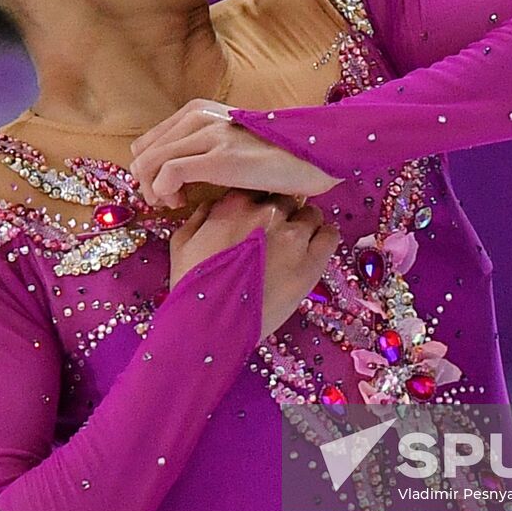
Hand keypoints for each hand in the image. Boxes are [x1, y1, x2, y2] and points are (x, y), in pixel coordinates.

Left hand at [128, 99, 341, 208]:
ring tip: (175, 205)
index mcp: (199, 111)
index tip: (165, 191)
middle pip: (143, 153)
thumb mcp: (231, 143)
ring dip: (153, 191)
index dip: (148, 170)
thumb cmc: (276, 155)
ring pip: (150, 163)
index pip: (148, 141)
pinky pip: (169, 174)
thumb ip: (201, 148)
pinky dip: (164, 192)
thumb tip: (170, 174)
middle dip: (147, 183)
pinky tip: (181, 204)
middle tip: (169, 202)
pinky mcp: (219, 158)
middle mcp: (199, 117)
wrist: (314, 154)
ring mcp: (209, 136)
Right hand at [169, 189, 340, 341]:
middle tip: (274, 234)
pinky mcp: (312, 262)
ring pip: (311, 213)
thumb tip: (217, 205)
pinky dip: (323, 238)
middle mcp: (268, 212)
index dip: (258, 201)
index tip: (256, 217)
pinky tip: (313, 249)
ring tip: (294, 245)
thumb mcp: (182, 242)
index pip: (259, 185)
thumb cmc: (192, 284)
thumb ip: (201, 215)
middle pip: (287, 197)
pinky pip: (330, 235)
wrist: (209, 325)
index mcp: (236, 203)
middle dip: (281, 213)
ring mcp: (293, 236)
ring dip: (303, 225)